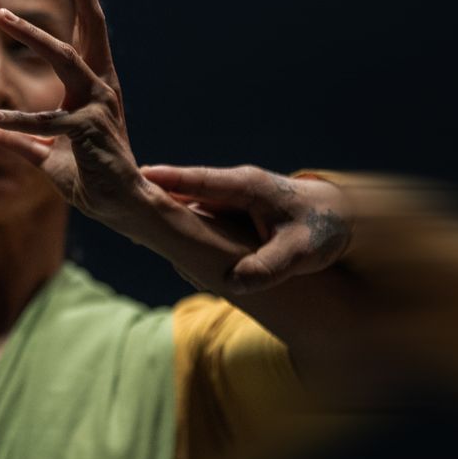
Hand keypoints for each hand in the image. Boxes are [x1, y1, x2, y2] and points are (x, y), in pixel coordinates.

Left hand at [0, 0, 145, 224]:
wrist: (124, 207)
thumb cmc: (91, 177)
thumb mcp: (48, 152)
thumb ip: (19, 137)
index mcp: (94, 81)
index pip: (86, 27)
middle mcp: (102, 84)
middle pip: (92, 24)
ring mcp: (98, 106)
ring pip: (67, 60)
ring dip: (35, 36)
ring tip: (3, 16)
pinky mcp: (90, 132)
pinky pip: (49, 121)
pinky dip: (19, 120)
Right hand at [141, 165, 352, 292]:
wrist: (344, 220)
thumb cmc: (324, 229)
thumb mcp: (302, 251)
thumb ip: (270, 266)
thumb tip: (236, 282)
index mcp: (246, 185)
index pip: (198, 180)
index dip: (168, 179)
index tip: (137, 176)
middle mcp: (233, 186)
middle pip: (183, 187)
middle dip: (150, 191)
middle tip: (112, 194)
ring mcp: (230, 197)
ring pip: (187, 200)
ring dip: (159, 205)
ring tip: (122, 212)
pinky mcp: (230, 210)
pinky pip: (196, 212)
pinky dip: (176, 218)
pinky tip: (155, 230)